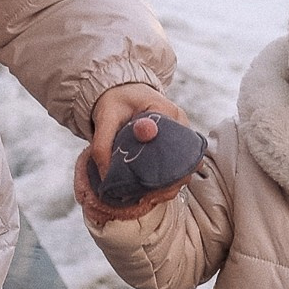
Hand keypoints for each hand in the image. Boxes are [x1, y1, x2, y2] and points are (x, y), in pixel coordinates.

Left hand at [87, 78, 186, 193]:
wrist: (119, 91)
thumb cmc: (115, 100)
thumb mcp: (105, 118)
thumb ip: (103, 145)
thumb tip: (106, 177)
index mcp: (167, 112)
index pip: (178, 144)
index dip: (169, 168)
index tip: (151, 185)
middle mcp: (179, 124)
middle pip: (186, 159)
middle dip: (170, 182)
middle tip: (149, 197)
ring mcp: (178, 135)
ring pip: (183, 166)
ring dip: (169, 184)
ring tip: (148, 198)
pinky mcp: (172, 144)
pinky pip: (174, 165)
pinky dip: (164, 180)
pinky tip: (150, 192)